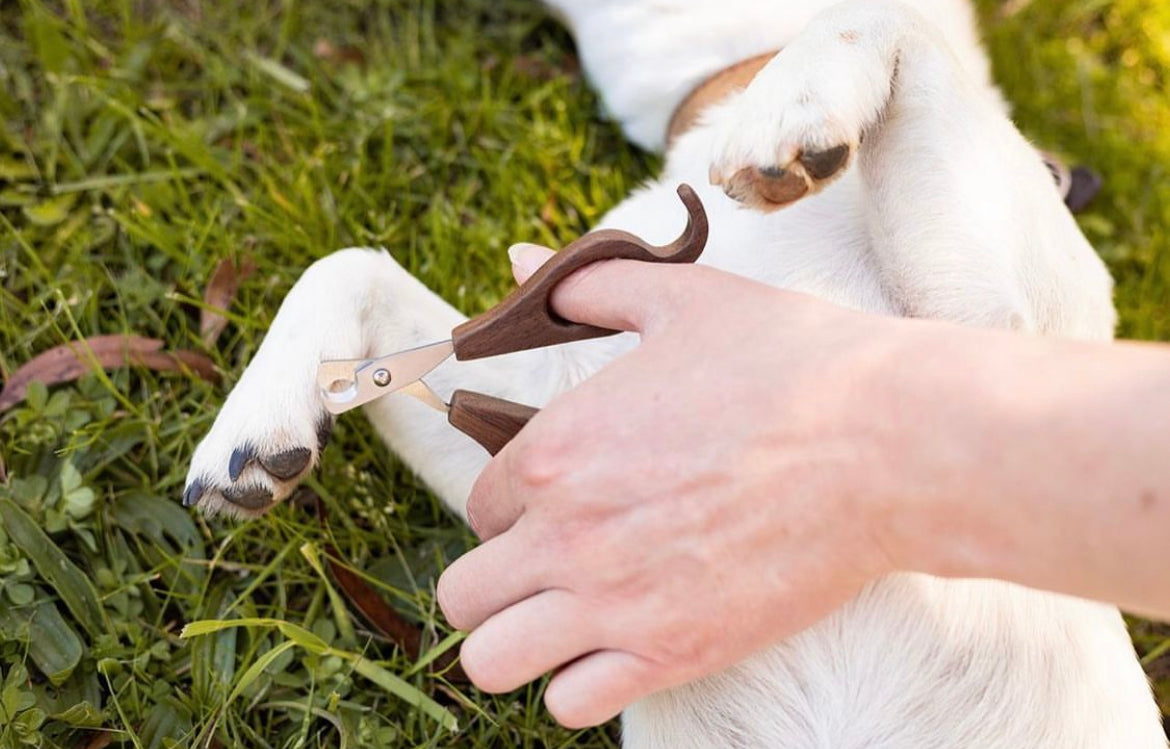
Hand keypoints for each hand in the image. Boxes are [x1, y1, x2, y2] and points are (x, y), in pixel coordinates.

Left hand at [437, 244, 903, 726]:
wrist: (888, 441)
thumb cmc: (790, 364)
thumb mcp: (683, 300)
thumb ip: (588, 286)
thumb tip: (520, 265)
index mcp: (554, 448)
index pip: (480, 504)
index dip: (516, 507)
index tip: (564, 504)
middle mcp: (565, 532)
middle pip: (463, 595)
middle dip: (498, 582)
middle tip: (553, 567)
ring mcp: (614, 601)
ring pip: (492, 662)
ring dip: (519, 643)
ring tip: (568, 621)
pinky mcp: (671, 653)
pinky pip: (571, 704)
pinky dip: (581, 685)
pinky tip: (620, 649)